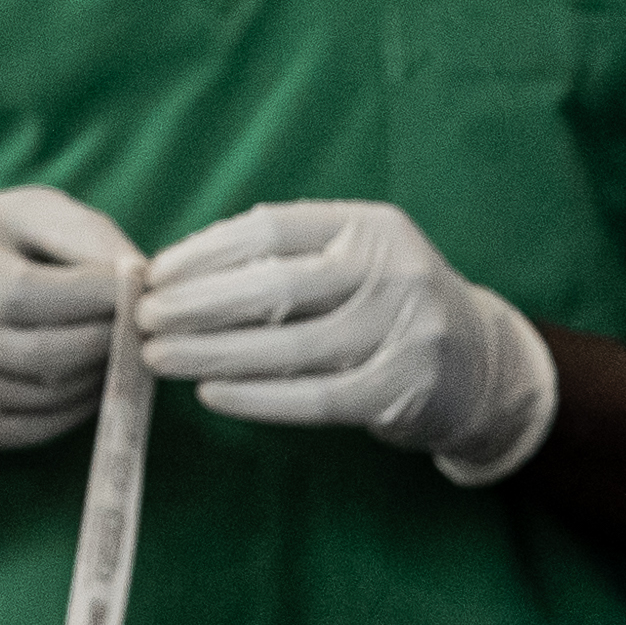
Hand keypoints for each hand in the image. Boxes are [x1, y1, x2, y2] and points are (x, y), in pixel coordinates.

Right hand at [0, 188, 139, 453]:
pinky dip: (68, 413)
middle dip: (101, 342)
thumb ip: (89, 240)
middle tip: (137, 327)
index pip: (22, 295)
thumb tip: (141, 283)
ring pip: (36, 399)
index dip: (90, 297)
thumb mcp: (36, 214)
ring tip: (116, 351)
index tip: (135, 287)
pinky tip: (88, 384)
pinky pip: (22, 432)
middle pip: (34, 356)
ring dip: (92, 380)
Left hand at [137, 200, 557, 479]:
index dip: (204, 253)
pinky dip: (256, 398)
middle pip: (275, 286)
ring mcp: (402, 331)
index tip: (155, 275)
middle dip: (197, 304)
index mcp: (370, 227)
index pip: (271, 230)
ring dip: (212, 354)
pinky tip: (211, 394)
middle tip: (144, 319)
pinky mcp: (401, 391)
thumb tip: (181, 276)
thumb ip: (287, 261)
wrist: (481, 366)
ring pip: (288, 345)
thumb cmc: (387, 308)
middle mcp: (392, 270)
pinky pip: (314, 397)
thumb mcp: (354, 262)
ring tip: (159, 359)